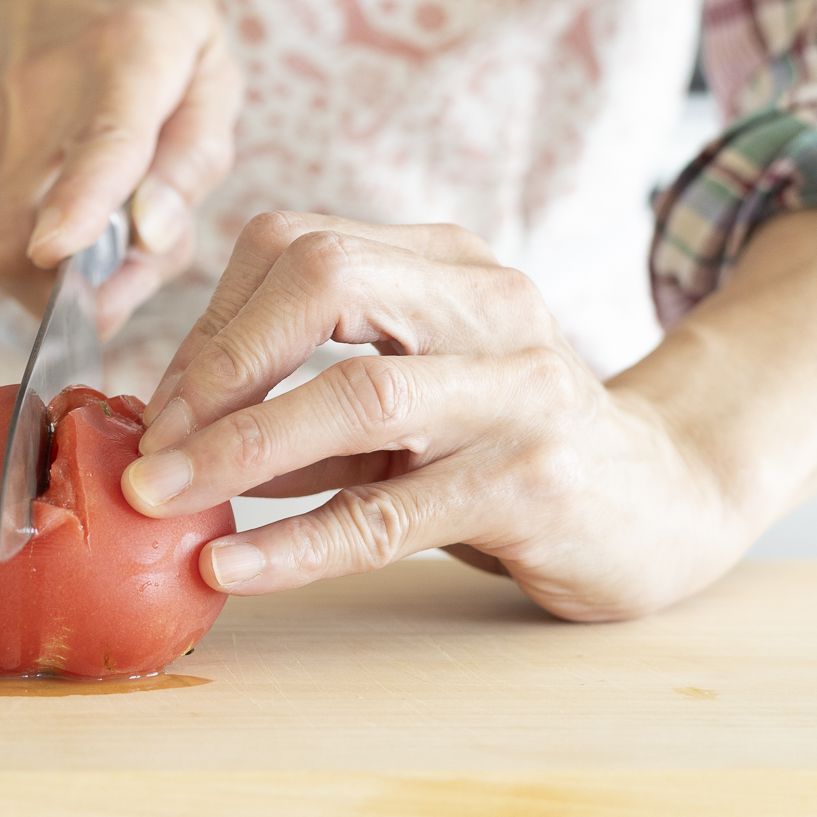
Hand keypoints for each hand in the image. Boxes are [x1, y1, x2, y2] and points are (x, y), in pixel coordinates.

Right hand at [0, 0, 240, 334]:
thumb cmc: (154, 33)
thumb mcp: (210, 73)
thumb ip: (192, 160)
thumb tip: (150, 237)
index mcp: (129, 57)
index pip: (101, 140)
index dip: (78, 202)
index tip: (56, 250)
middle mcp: (47, 88)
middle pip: (22, 223)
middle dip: (57, 296)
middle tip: (109, 308)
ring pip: (19, 242)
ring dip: (72, 265)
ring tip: (118, 220)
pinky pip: (17, 225)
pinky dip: (55, 231)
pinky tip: (80, 191)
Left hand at [117, 213, 747, 621]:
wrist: (663, 502)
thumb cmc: (505, 448)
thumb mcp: (409, 398)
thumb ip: (305, 401)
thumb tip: (168, 434)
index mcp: (446, 263)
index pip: (297, 248)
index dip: (210, 326)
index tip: (159, 409)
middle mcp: (488, 304)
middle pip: (326, 280)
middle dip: (219, 364)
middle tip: (154, 449)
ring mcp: (520, 388)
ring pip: (360, 395)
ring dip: (240, 449)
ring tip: (164, 500)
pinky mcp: (535, 481)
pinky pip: (392, 513)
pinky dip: (298, 544)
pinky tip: (235, 569)